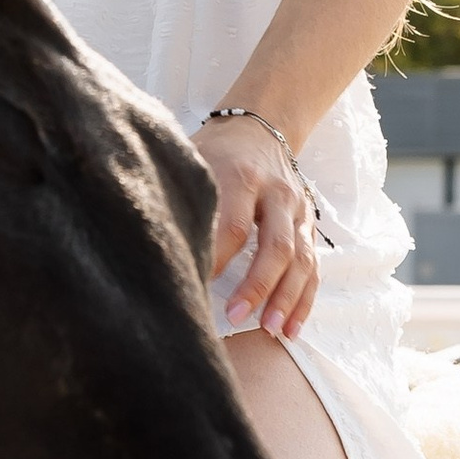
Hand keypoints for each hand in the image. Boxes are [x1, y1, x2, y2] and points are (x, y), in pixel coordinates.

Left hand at [194, 114, 319, 339]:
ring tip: (271, 330)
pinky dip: (303, 299)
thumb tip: (146, 239)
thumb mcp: (193, 158)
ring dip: (286, 297)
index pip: (233, 224)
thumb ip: (177, 192)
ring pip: (301, 259)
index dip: (216, 260)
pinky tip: (290, 328)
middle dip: (257, 285)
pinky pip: (313, 267)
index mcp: (241, 175)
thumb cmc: (214, 152)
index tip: (195, 288)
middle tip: (235, 318)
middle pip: (275, 245)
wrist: (259, 128)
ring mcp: (296, 210)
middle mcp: (276, 193)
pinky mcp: (308, 225)